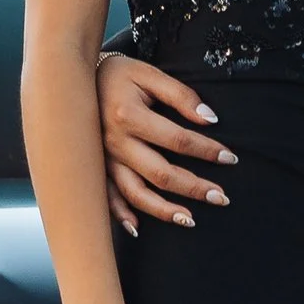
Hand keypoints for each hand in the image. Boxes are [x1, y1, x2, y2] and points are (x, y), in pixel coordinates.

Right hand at [96, 53, 235, 234]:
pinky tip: (138, 229)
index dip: (207, 150)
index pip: (177, 140)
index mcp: (129, 116)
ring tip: (190, 220)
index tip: (230, 158)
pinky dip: (121, 215)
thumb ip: (180, 95)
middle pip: (160, 174)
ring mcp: (103, 160)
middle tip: (222, 198)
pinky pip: (107, 197)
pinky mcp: (95, 168)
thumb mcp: (149, 74)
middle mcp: (115, 143)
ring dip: (164, 210)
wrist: (73, 78)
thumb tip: (210, 119)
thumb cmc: (119, 75)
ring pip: (135, 193)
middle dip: (194, 188)